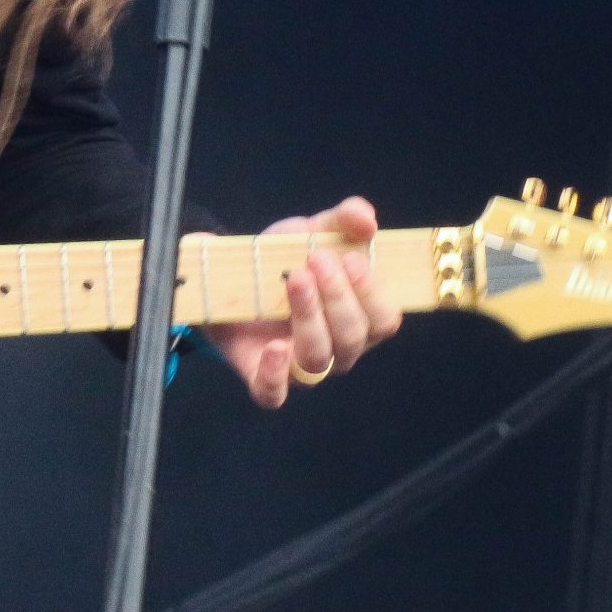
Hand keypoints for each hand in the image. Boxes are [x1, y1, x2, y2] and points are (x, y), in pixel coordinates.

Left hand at [202, 196, 402, 409]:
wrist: (227, 276)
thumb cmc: (283, 260)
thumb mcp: (311, 231)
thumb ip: (343, 219)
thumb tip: (366, 218)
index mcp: (359, 317)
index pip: (384, 319)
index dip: (373, 292)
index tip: (350, 257)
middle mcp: (337, 348)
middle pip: (353, 338)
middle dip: (337, 297)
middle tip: (315, 260)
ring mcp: (300, 367)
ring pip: (319, 359)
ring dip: (310, 318)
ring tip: (295, 280)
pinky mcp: (263, 376)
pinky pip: (274, 394)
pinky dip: (275, 375)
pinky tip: (274, 347)